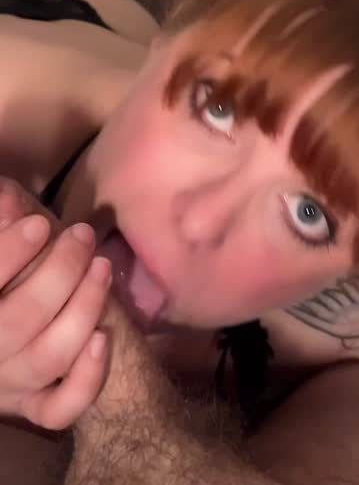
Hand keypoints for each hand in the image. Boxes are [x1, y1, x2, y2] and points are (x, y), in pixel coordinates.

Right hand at [0, 176, 111, 428]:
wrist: (14, 320)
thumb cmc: (9, 268)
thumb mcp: (4, 240)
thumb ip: (2, 220)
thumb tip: (6, 195)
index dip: (9, 253)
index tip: (40, 224)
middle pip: (18, 321)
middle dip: (59, 272)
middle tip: (81, 235)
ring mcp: (8, 383)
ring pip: (47, 357)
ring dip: (83, 309)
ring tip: (102, 267)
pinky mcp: (33, 406)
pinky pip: (60, 409)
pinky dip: (84, 380)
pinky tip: (103, 339)